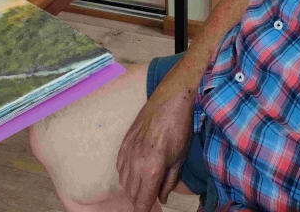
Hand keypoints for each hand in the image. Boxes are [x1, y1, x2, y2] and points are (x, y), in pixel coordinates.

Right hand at [116, 65, 196, 211]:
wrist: (170, 98)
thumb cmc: (179, 127)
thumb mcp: (180, 158)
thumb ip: (169, 182)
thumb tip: (162, 197)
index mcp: (152, 169)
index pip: (141, 201)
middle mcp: (136, 163)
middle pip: (131, 194)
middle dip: (140, 200)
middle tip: (152, 197)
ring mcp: (127, 152)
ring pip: (124, 181)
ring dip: (133, 187)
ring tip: (147, 184)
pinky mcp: (124, 142)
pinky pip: (119, 166)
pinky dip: (126, 173)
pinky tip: (137, 170)